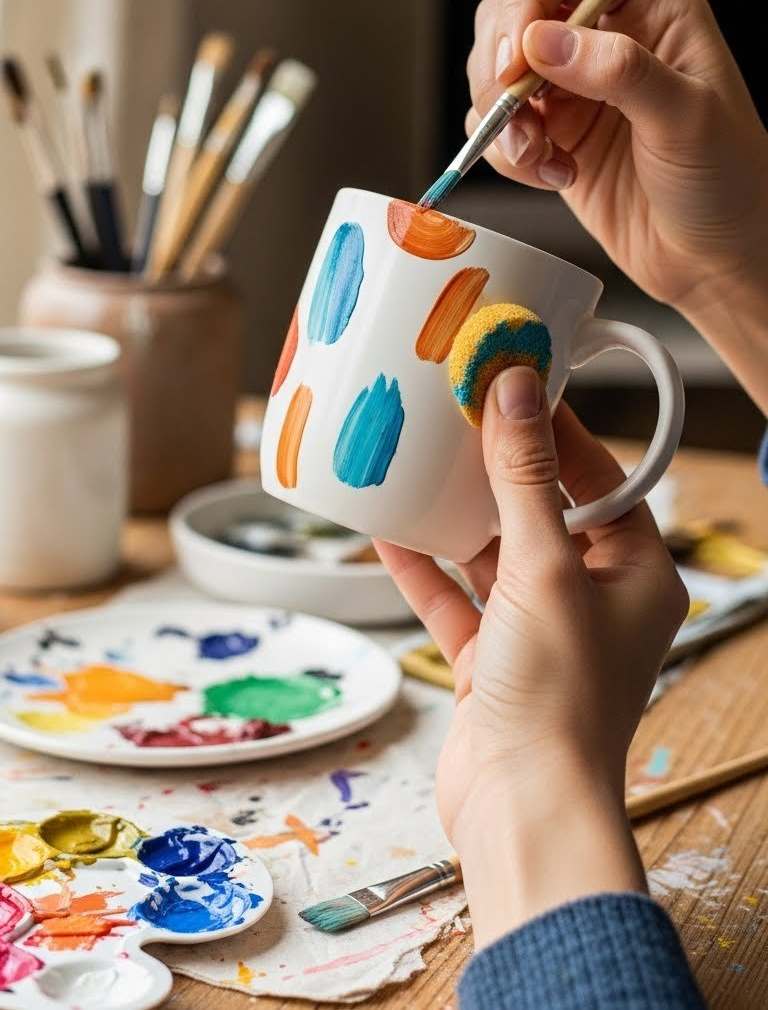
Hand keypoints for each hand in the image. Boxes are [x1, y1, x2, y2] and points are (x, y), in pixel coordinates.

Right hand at [375, 366, 688, 947]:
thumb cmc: (558, 699)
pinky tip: (384, 531)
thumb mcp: (543, 570)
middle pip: (543, 510)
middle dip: (497, 465)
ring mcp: (539, 631)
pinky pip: (455, 599)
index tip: (512, 380)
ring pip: (494, 553)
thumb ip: (525, 480)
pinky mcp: (490, 663)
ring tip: (416, 459)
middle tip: (455, 410)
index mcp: (637, 573)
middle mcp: (593, 598)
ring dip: (455, 513)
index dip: (555, 427)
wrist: (522, 812)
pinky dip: (424, 568)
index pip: (599, 478)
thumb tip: (516, 391)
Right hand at [467, 0, 767, 319]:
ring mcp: (572, 87)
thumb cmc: (729, 180)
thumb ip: (619, 71)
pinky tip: (556, 175)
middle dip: (499, 67)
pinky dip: (508, 154)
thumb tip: (544, 41)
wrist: (718, 256)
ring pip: (491, 72)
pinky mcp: (551, 135)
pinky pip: (495, 128)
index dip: (523, 2)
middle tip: (515, 113)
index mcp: (646, 5)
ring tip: (541, 156)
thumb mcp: (688, 118)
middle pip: (507, 12)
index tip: (516, 62)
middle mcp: (603, 35)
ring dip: (500, 118)